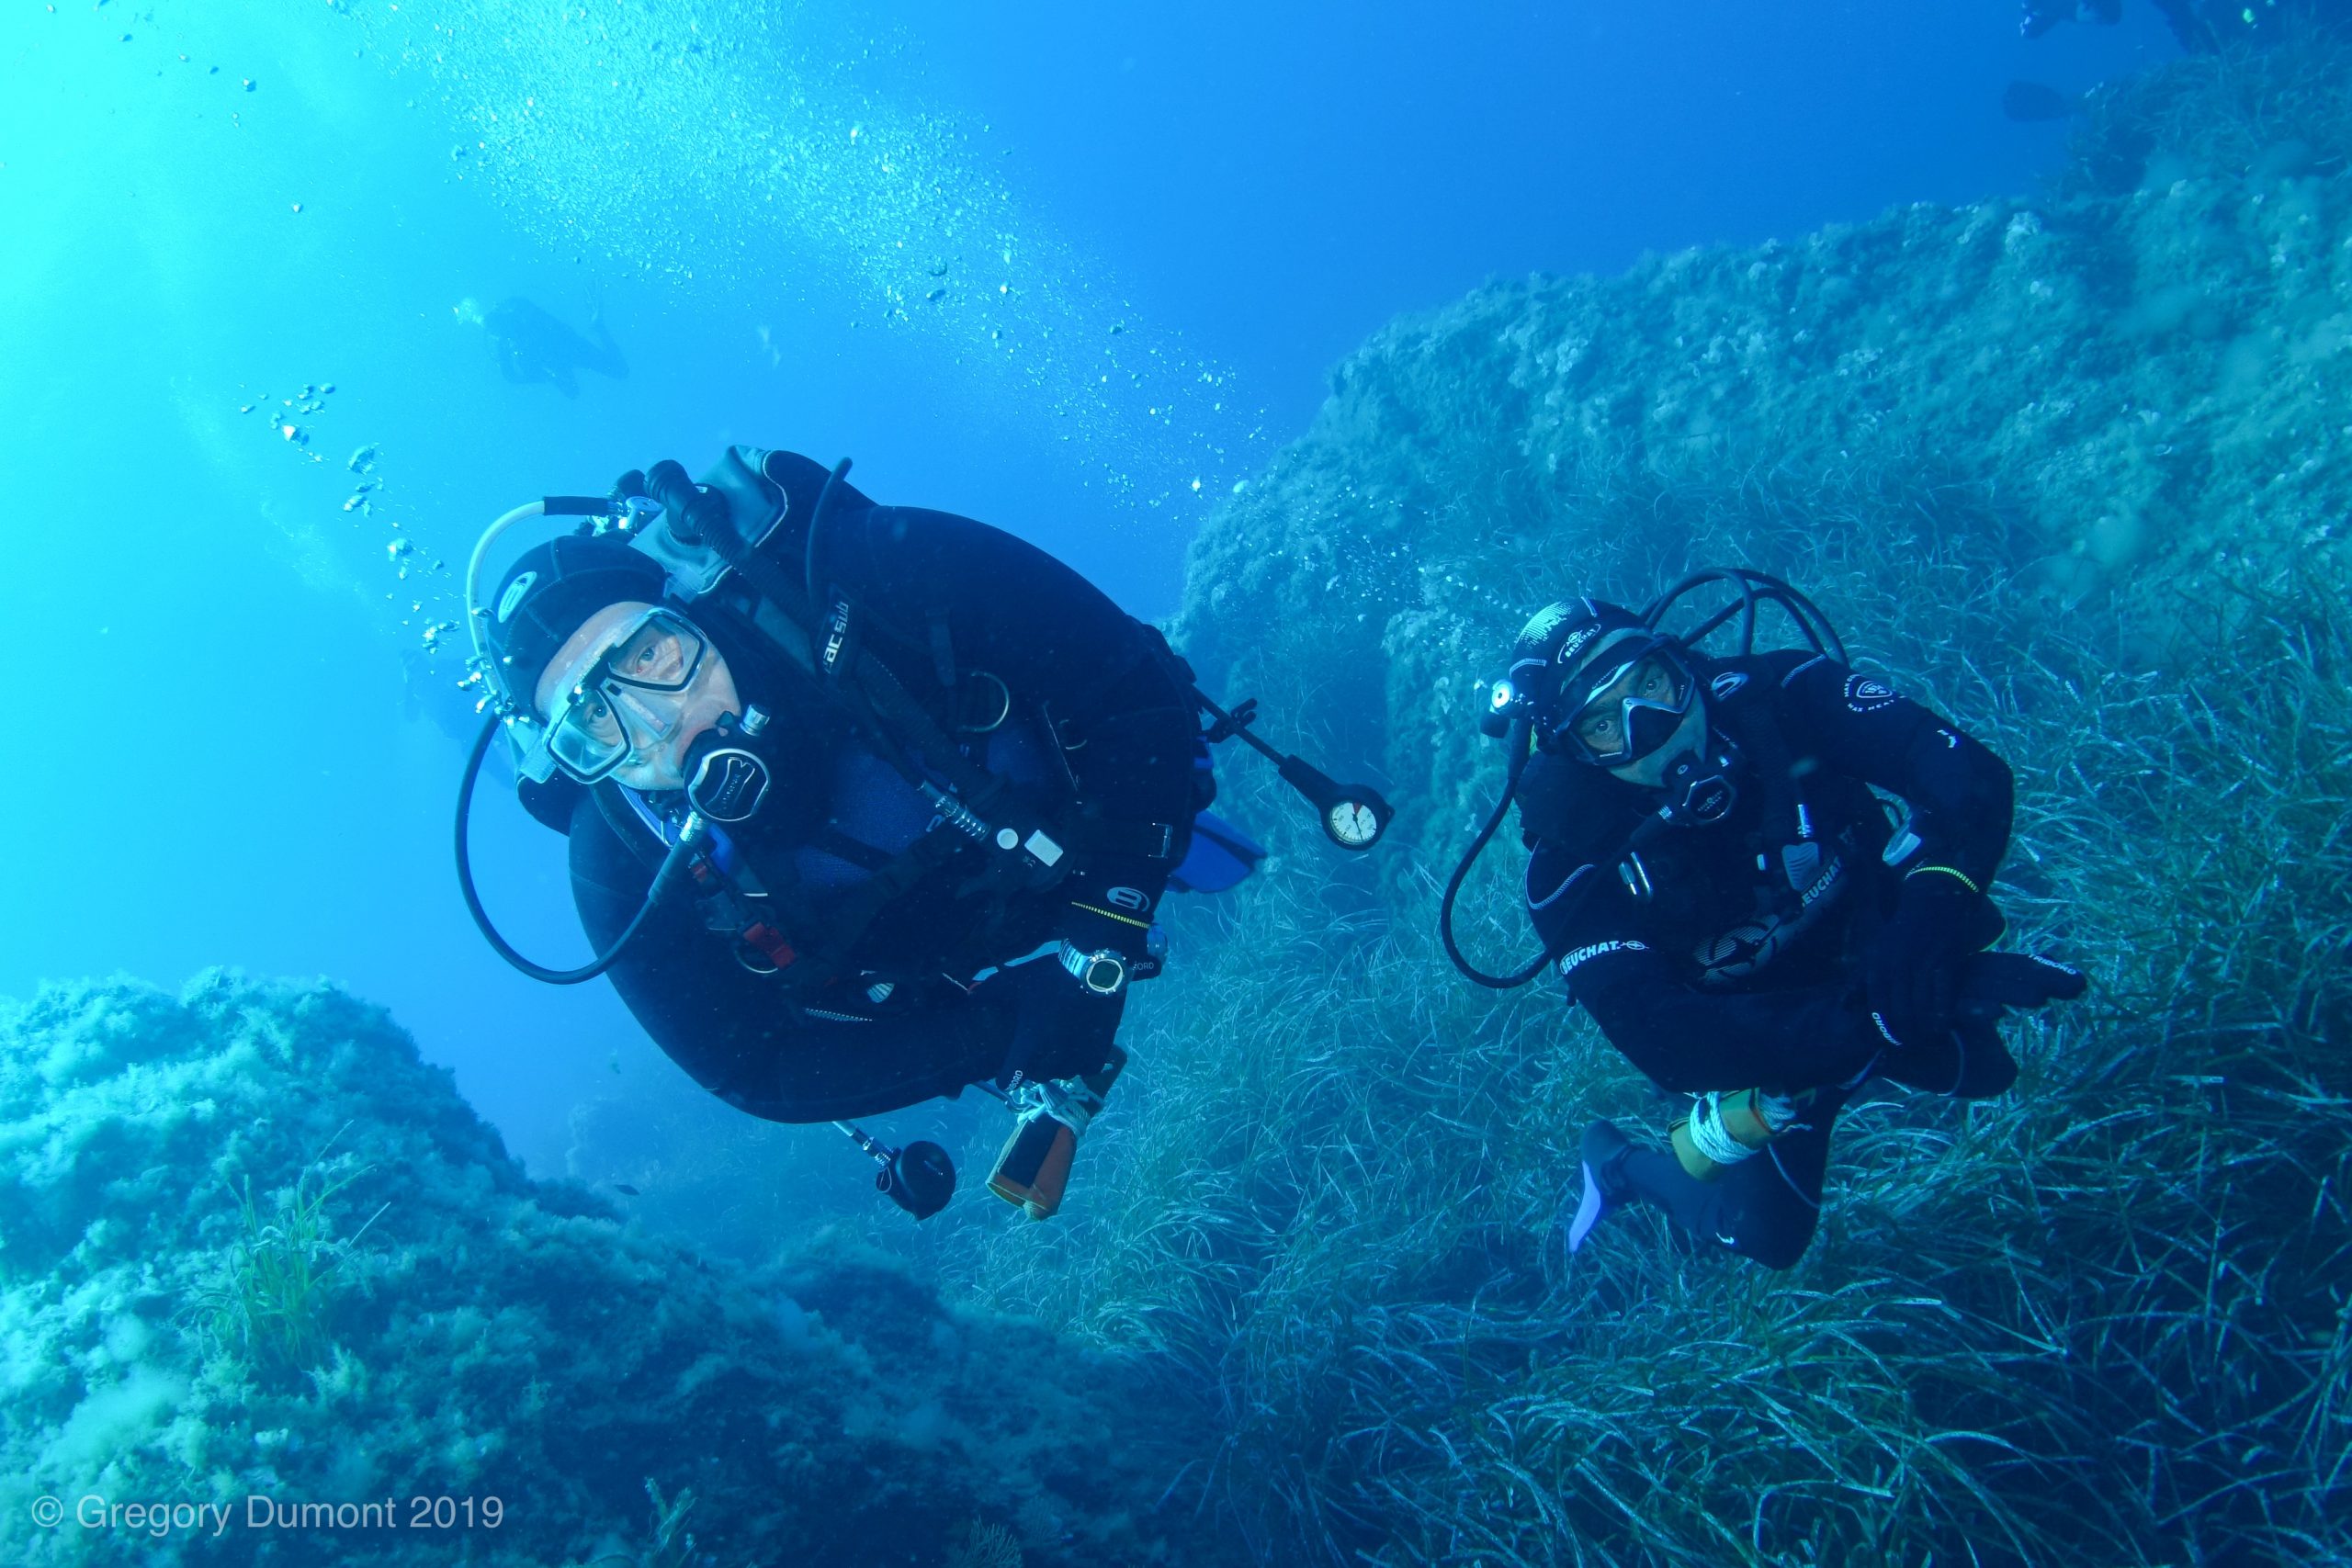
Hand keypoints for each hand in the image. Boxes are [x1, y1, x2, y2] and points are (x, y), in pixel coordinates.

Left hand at [972, 956, 1123, 1086]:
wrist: (1095, 970)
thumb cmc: (1049, 977)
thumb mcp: (1012, 981)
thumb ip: (987, 993)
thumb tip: (968, 996)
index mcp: (1029, 1045)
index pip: (1009, 1080)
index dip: (1004, 1078)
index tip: (1004, 1072)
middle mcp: (1053, 1059)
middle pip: (1034, 1076)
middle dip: (1030, 1065)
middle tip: (1033, 1045)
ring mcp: (1077, 1060)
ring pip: (1059, 1073)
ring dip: (1054, 1064)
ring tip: (1055, 1043)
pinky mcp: (1098, 1056)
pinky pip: (1082, 1069)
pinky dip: (1078, 1062)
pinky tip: (1076, 1045)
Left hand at [1866, 872, 2002, 1048]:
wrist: (1934, 904)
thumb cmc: (1901, 933)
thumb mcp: (1874, 953)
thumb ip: (1861, 981)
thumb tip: (1845, 1007)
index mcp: (1877, 965)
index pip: (1877, 1007)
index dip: (1885, 1029)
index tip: (1891, 1042)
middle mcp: (1897, 966)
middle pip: (1900, 1012)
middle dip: (1905, 1033)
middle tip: (1910, 1045)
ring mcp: (1922, 964)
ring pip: (1921, 1007)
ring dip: (1924, 1029)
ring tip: (1925, 1039)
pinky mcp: (1945, 963)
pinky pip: (1943, 997)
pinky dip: (1942, 1015)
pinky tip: (1942, 1025)